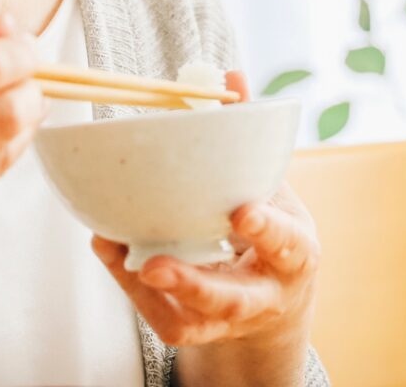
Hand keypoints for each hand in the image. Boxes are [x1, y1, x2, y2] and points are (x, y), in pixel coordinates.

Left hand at [90, 71, 319, 360]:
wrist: (277, 296)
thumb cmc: (271, 227)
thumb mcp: (273, 186)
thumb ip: (252, 135)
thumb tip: (230, 74)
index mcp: (294, 254)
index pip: (287, 245)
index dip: (267, 231)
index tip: (242, 211)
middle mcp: (263, 295)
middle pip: (231, 301)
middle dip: (193, 284)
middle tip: (154, 263)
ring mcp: (228, 321)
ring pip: (191, 322)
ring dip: (148, 291)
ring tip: (117, 253)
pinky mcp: (197, 330)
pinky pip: (163, 319)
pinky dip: (131, 289)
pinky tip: (111, 250)